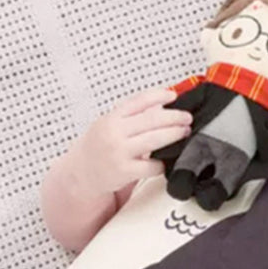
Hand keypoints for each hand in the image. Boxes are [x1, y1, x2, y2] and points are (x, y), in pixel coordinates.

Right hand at [71, 86, 191, 196]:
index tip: (173, 96)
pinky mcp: (124, 171)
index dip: (159, 96)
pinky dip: (162, 163)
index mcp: (112, 118)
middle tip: (186, 118)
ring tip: (184, 132)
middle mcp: (114, 133)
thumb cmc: (98, 147)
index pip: (139, 101)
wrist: (81, 172)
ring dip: (174, 134)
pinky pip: (151, 166)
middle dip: (174, 117)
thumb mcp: (109, 124)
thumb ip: (130, 115)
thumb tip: (159, 104)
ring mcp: (119, 152)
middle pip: (152, 119)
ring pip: (155, 139)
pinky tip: (165, 160)